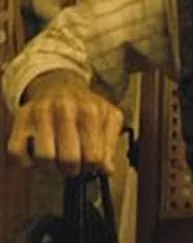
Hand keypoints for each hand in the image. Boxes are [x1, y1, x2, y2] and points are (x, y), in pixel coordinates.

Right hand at [6, 71, 123, 176]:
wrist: (60, 85)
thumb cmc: (85, 106)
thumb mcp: (109, 118)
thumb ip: (111, 144)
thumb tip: (107, 170)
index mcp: (90, 110)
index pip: (93, 156)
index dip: (93, 167)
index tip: (91, 166)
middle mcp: (64, 108)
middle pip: (69, 159)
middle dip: (73, 169)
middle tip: (74, 165)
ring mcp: (40, 112)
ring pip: (44, 158)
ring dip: (51, 166)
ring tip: (58, 159)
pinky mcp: (20, 118)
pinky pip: (18, 152)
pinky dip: (28, 160)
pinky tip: (39, 154)